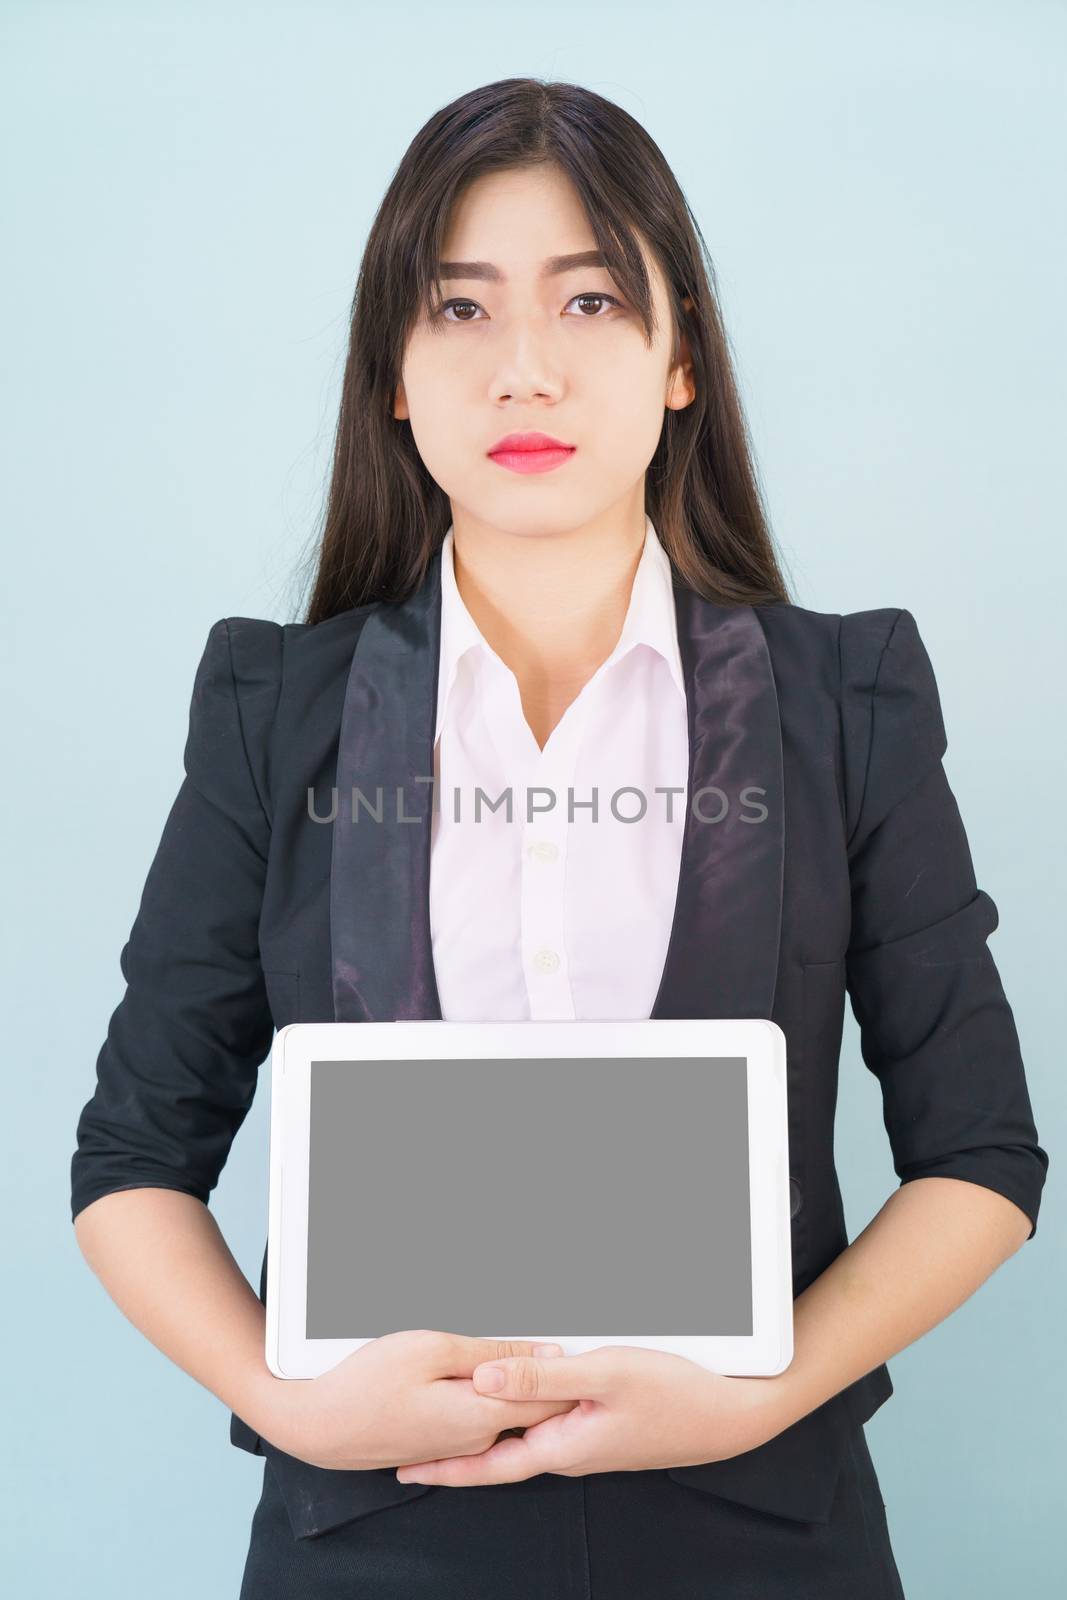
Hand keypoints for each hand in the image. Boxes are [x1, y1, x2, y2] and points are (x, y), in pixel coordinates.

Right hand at [263, 1329, 580, 1471]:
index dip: (570, 1367)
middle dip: (552, 1376)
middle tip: (567, 1338)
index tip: (588, 1340)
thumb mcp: (434, 1350)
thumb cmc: (368, 1384)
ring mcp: (457, 1445)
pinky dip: (492, 1395)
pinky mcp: (439, 1443)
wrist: (318, 1425)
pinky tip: (485, 1373)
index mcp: (482, 1415)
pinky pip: (480, 1419)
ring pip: (505, 1412)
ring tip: (531, 1346)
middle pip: (531, 1407)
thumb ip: (492, 1352)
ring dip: (520, 1384)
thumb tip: (544, 1351)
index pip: (549, 1397)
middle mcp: (476, 1439)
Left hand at [394, 1344, 784, 1485]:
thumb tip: (482, 1380)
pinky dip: (524, 1411)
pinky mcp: (604, 1426)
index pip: (489, 1465)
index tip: (403, 1467)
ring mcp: (588, 1440)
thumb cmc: (673, 1393)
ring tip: (451, 1416)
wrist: (730, 1414)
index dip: (445, 1466)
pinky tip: (516, 1393)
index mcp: (563, 1446)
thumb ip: (541, 1377)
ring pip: (525, 1435)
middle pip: (501, 1454)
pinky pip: (550, 1422)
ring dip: (488, 1428)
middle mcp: (570, 1451)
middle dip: (456, 1452)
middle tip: (411, 1447)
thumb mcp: (603, 1375)